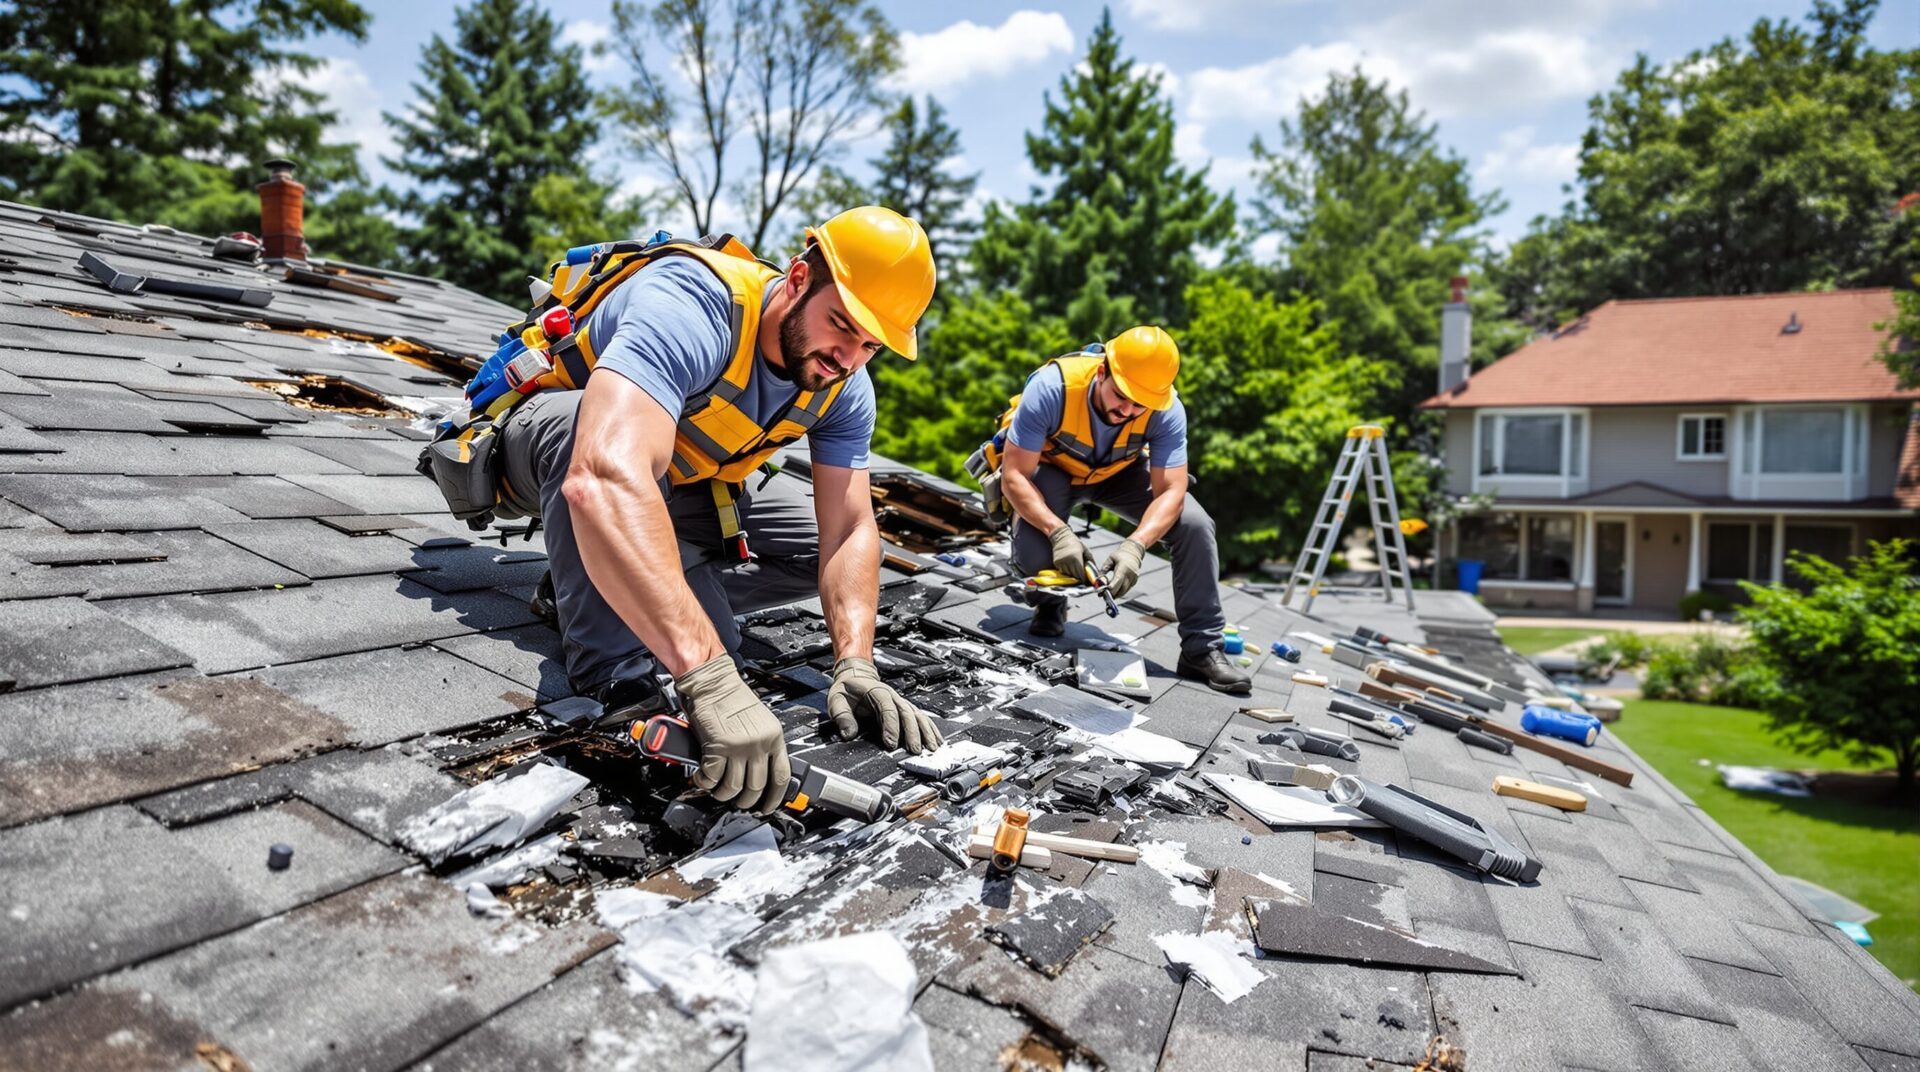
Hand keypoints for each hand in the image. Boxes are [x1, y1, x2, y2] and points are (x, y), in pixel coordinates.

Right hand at [675, 654, 791, 814]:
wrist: (713, 681)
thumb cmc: (731, 698)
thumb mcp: (758, 722)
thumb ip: (761, 746)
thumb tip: (758, 772)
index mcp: (774, 737)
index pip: (781, 776)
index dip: (775, 797)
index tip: (768, 806)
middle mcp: (759, 743)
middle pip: (757, 787)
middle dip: (745, 801)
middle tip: (737, 802)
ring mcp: (739, 745)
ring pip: (734, 787)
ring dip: (723, 794)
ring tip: (717, 791)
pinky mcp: (718, 746)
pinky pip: (712, 776)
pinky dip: (705, 782)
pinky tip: (702, 778)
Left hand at [828, 657, 943, 753]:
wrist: (855, 676)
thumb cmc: (847, 689)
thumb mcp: (837, 701)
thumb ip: (842, 717)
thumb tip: (848, 734)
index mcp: (877, 691)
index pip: (887, 709)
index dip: (891, 726)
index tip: (891, 743)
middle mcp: (893, 696)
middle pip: (907, 713)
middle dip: (912, 733)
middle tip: (914, 750)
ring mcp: (901, 702)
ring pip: (918, 715)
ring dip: (926, 731)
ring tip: (932, 747)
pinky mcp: (905, 709)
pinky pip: (920, 718)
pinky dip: (930, 729)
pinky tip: (936, 740)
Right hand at [1047, 523, 1092, 584]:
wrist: (1061, 537)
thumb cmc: (1075, 543)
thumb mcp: (1085, 550)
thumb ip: (1090, 560)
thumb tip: (1096, 570)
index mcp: (1076, 557)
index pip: (1080, 573)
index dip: (1084, 577)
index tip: (1086, 579)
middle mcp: (1068, 560)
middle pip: (1074, 575)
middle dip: (1079, 577)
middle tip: (1082, 576)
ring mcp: (1061, 562)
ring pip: (1068, 574)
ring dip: (1072, 574)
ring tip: (1075, 570)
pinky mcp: (1056, 563)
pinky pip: (1062, 571)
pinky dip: (1066, 571)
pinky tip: (1069, 567)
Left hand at [1102, 538, 1145, 597]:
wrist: (1133, 553)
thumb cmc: (1119, 556)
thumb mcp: (1110, 559)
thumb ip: (1104, 569)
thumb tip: (1098, 581)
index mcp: (1124, 567)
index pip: (1118, 579)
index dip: (1112, 587)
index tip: (1105, 591)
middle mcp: (1130, 574)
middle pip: (1121, 589)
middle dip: (1111, 594)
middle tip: (1102, 595)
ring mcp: (1133, 579)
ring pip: (1124, 592)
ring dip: (1115, 595)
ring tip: (1106, 594)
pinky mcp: (1134, 582)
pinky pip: (1126, 590)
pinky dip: (1119, 592)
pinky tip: (1113, 591)